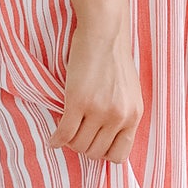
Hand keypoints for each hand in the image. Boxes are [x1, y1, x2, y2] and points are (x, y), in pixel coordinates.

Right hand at [48, 17, 142, 163]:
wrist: (104, 32)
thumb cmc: (114, 59)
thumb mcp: (129, 92)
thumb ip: (122, 114)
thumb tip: (107, 138)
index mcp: (134, 115)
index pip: (119, 155)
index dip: (103, 153)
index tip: (94, 143)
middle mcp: (119, 116)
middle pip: (96, 152)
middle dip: (84, 147)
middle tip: (76, 134)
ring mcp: (99, 110)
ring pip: (78, 145)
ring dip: (69, 142)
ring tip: (67, 130)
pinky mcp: (78, 102)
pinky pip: (64, 134)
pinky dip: (56, 139)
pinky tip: (54, 137)